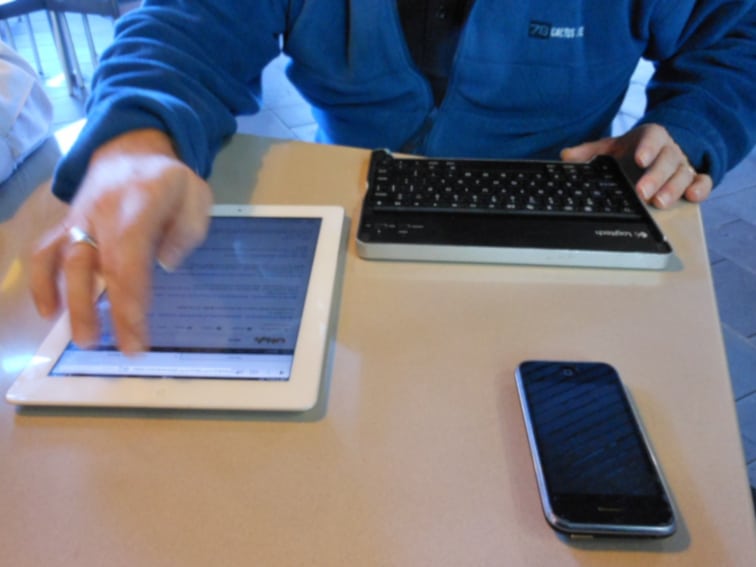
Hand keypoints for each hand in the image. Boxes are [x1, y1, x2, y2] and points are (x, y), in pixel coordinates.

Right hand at [30, 129, 212, 353]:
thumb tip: (165, 265)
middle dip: (102, 310)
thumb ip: (187, 231)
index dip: (130, 300)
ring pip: (65, 260)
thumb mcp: (196, 196)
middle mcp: (102, 212)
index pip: (129, 258)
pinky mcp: (65, 224)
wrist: (130, 151)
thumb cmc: (169, 181)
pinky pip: (44, 252)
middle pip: (94, 264)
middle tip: (113, 348)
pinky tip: (49, 312)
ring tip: (85, 339)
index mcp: (139, 204)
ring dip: (72, 302)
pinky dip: (41, 282)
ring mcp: (79, 218)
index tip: (137, 336)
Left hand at [561, 123, 712, 207]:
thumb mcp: (612, 147)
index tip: (639, 158)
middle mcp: (670, 151)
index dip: (648, 148)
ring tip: (660, 202)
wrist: (660, 149)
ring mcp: (683, 165)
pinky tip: (692, 197)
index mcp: (651, 138)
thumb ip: (590, 152)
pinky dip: (700, 189)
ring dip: (673, 188)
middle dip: (655, 177)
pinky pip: (703, 182)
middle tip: (643, 192)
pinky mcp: (694, 178)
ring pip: (683, 174)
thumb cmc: (634, 149)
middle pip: (667, 162)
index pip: (652, 138)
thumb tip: (565, 156)